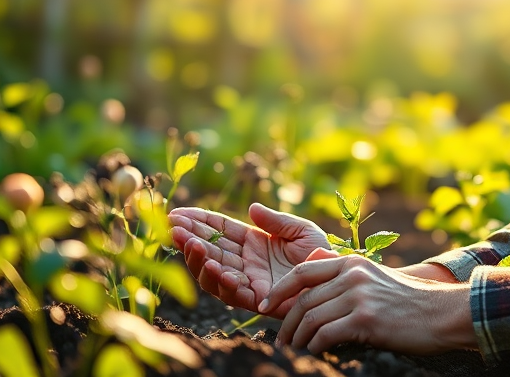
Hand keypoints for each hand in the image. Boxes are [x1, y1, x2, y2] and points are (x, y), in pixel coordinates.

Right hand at [168, 203, 329, 316]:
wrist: (337, 280)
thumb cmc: (321, 254)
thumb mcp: (301, 230)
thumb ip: (276, 221)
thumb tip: (251, 209)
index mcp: (254, 242)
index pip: (220, 230)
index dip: (198, 222)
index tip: (177, 214)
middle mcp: (246, 262)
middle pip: (210, 250)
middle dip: (189, 239)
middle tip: (172, 228)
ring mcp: (249, 281)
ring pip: (214, 274)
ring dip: (200, 260)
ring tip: (193, 246)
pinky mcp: (258, 300)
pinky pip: (234, 293)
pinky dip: (223, 281)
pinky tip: (216, 267)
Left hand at [259, 248, 474, 354]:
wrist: (442, 313)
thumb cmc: (409, 302)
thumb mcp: (375, 278)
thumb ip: (345, 278)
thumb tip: (313, 287)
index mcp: (352, 263)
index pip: (302, 272)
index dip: (279, 290)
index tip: (264, 307)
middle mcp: (352, 275)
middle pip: (303, 299)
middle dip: (285, 322)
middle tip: (278, 339)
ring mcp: (358, 296)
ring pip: (311, 318)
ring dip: (297, 338)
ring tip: (292, 350)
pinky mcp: (366, 319)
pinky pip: (326, 335)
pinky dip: (314, 346)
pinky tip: (314, 353)